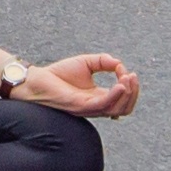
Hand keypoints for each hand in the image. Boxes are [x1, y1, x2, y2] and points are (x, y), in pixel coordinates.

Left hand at [12, 51, 141, 119]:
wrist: (37, 80)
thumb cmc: (59, 74)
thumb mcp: (87, 63)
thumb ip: (104, 61)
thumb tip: (120, 64)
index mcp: (99, 97)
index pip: (123, 100)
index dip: (130, 86)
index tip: (125, 70)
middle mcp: (96, 106)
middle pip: (124, 108)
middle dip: (133, 93)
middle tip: (132, 76)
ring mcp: (89, 108)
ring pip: (117, 109)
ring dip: (127, 94)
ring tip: (127, 78)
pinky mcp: (80, 106)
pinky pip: (103, 105)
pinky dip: (115, 96)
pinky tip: (120, 85)